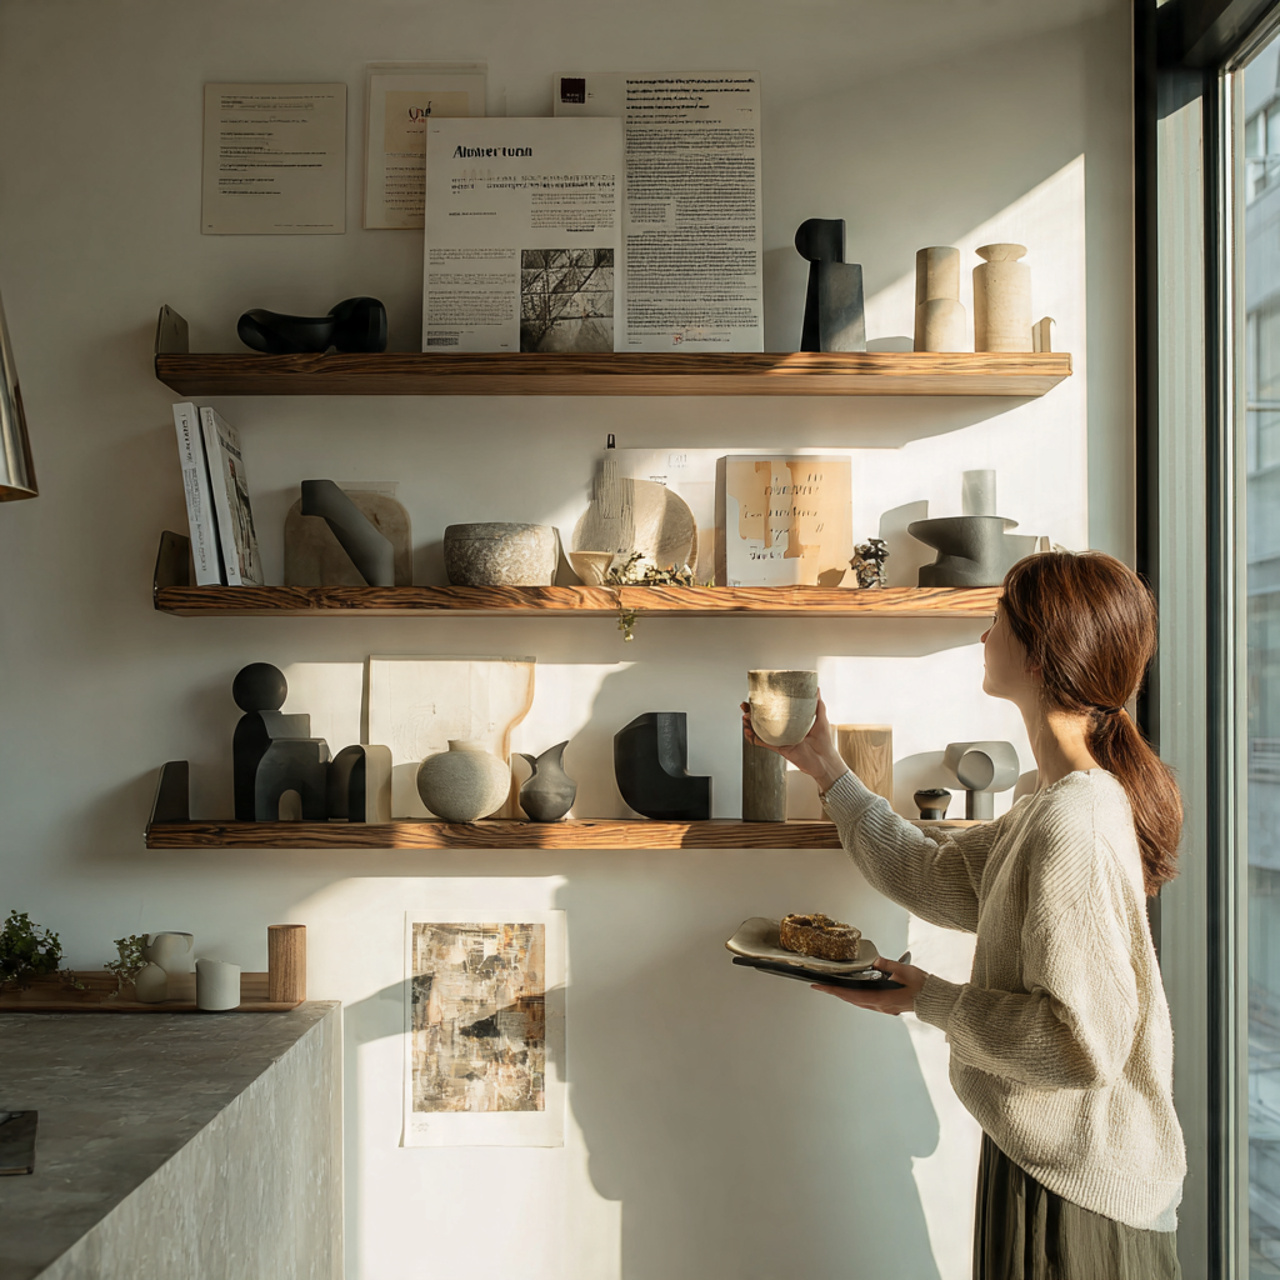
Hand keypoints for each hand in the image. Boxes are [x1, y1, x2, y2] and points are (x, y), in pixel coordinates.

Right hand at [741, 692, 847, 791]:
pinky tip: (748, 732)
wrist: (824, 760)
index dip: (765, 704)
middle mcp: (784, 729)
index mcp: (792, 721)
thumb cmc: (824, 741)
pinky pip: (763, 743)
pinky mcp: (779, 748)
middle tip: (745, 706)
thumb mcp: (821, 718)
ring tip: (745, 718)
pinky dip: (753, 738)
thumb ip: (818, 704)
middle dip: (752, 712)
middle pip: (764, 719)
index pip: (775, 710)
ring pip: (760, 730)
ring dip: (750, 724)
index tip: (758, 698)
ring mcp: (780, 739)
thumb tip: (816, 688)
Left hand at [811, 956, 927, 1015]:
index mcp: (881, 999)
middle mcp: (880, 1006)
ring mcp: (884, 1007)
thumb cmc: (922, 986)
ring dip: (844, 995)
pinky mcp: (887, 1006)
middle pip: (852, 1000)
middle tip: (820, 986)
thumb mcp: (904, 970)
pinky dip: (855, 997)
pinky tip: (853, 991)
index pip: (851, 995)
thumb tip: (875, 961)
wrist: (935, 999)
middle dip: (835, 992)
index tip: (820, 987)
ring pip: (858, 1002)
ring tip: (832, 988)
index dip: (834, 991)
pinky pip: (866, 1002)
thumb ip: (888, 965)